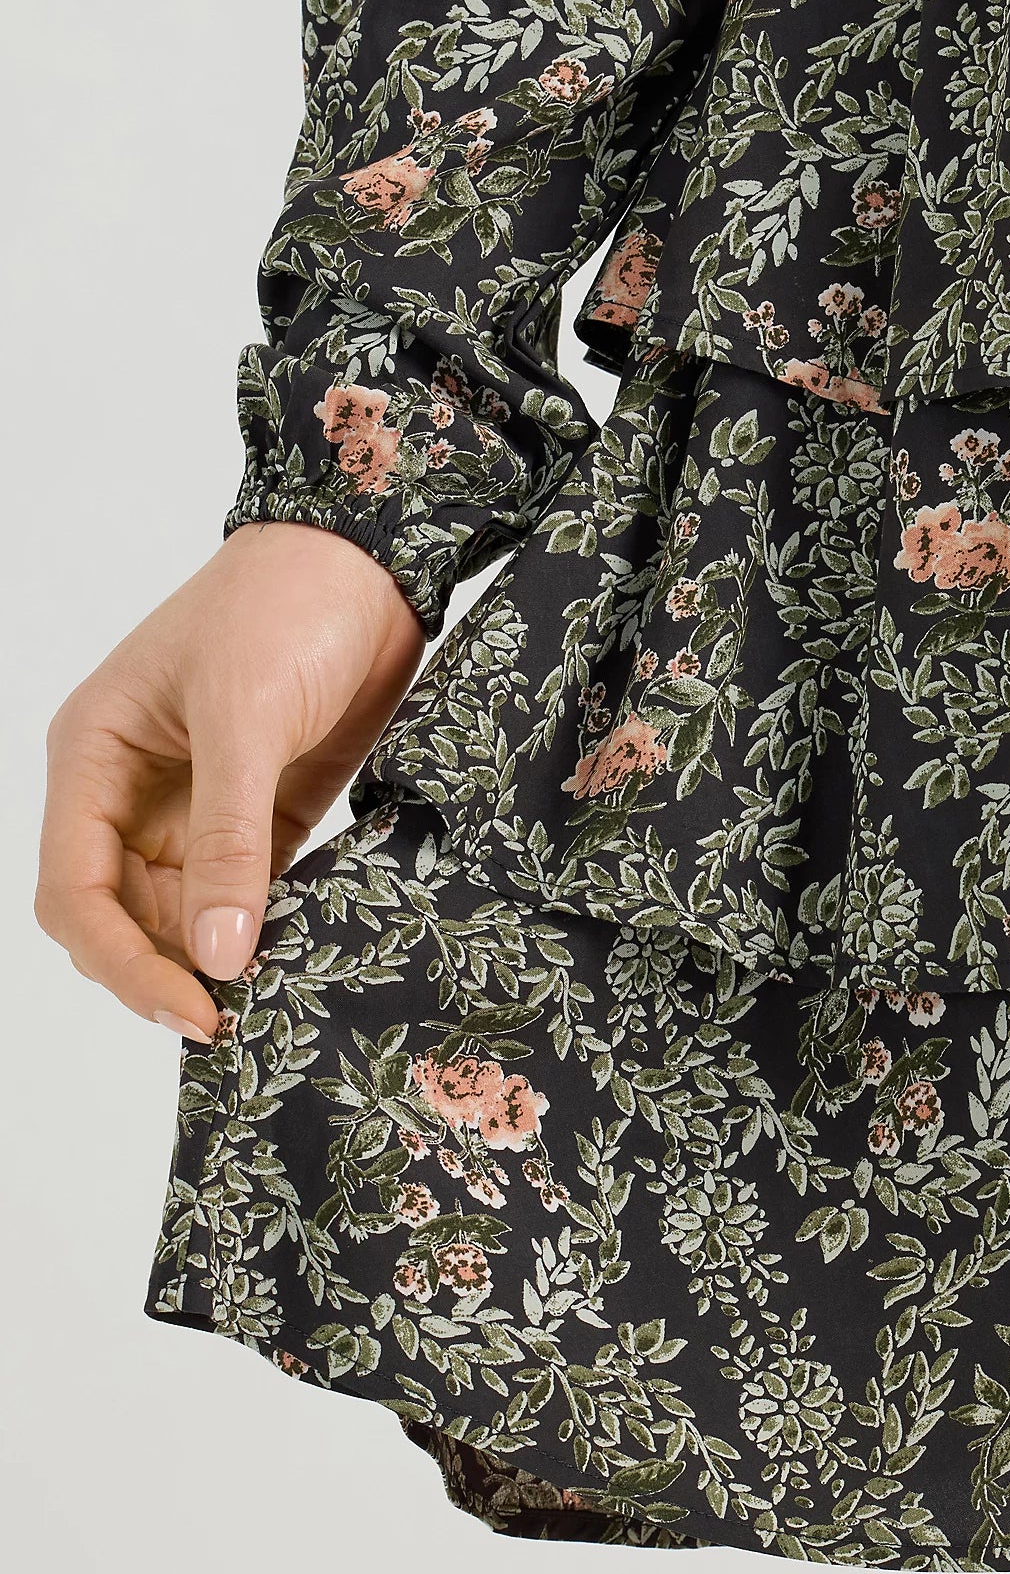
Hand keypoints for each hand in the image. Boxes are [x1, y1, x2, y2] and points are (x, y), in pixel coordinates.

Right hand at [35, 521, 425, 1040]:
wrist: (371, 557)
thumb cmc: (285, 604)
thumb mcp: (246, 718)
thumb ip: (229, 841)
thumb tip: (216, 956)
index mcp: (95, 756)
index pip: (75, 890)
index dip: (120, 962)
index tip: (190, 1009)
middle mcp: (134, 790)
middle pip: (123, 916)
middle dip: (165, 969)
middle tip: (234, 1017)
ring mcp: (201, 803)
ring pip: (185, 913)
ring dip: (218, 955)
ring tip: (272, 995)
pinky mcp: (267, 810)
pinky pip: (249, 891)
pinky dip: (265, 928)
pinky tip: (297, 956)